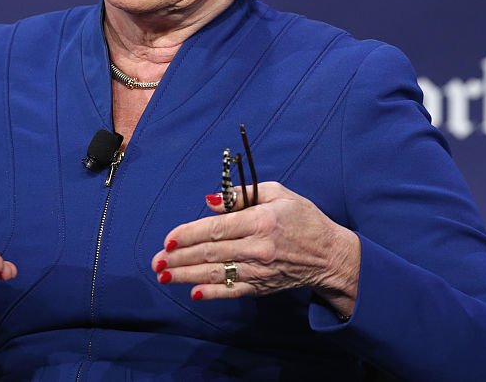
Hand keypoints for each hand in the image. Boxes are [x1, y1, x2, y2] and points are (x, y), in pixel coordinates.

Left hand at [151, 182, 359, 315]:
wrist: (329, 254)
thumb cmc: (303, 218)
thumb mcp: (278, 193)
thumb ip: (242, 195)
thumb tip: (210, 201)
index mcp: (261, 220)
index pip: (216, 228)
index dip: (188, 234)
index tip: (168, 239)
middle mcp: (258, 247)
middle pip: (210, 253)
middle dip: (179, 257)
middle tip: (155, 261)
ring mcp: (260, 270)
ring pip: (216, 273)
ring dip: (186, 276)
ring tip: (163, 276)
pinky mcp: (262, 286)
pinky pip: (232, 291)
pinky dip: (212, 293)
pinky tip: (192, 292)